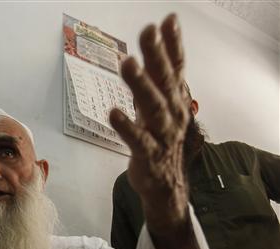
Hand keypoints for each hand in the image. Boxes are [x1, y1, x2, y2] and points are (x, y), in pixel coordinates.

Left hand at [110, 14, 189, 237]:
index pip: (177, 68)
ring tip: (128, 64)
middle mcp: (173, 114)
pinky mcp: (148, 156)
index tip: (168, 21)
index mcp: (176, 100)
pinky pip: (137, 140)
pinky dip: (126, 127)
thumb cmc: (160, 140)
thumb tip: (153, 45)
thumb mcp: (161, 107)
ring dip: (141, 85)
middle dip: (156, 56)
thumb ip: (156, 78)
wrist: (166, 184)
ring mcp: (162, 136)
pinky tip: (113, 113)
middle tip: (147, 32)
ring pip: (153, 108)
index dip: (173, 44)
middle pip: (165, 82)